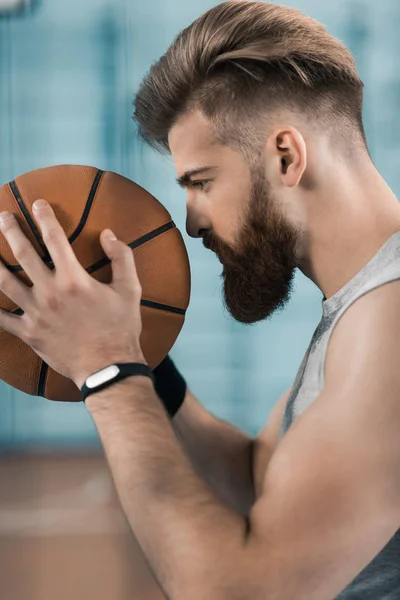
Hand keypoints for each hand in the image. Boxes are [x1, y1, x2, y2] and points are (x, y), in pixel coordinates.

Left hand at [0, 199, 145, 389]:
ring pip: (4, 281)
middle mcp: (49, 292)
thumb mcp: (130, 290)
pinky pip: (0, 318)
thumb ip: (121, 257)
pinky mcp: (28, 333)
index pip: (54, 238)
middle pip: (23, 254)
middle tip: (3, 217)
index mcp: (73, 279)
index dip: (44, 217)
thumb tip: (108, 234)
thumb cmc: (121, 328)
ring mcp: (35, 313)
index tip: (37, 204)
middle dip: (11, 231)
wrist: (108, 367)